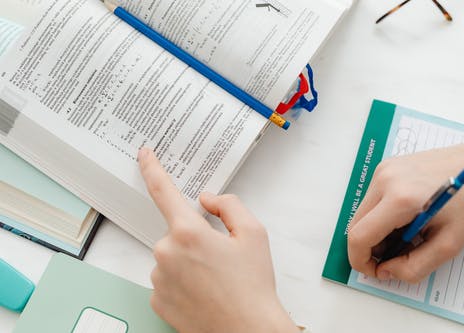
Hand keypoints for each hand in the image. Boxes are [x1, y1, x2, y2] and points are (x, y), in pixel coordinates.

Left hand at [138, 148, 298, 332]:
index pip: (163, 191)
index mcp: (188, 232)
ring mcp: (159, 278)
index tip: (144, 155)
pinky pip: (166, 278)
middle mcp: (166, 253)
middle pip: (176, 231)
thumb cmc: (252, 287)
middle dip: (195, 237)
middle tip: (221, 258)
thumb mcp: (254, 233)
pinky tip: (203, 291)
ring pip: (171, 256)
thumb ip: (228, 205)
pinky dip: (182, 280)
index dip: (152, 168)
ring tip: (215, 279)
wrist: (247, 331)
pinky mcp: (157, 300)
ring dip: (188, 261)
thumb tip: (207, 200)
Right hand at [348, 135, 463, 283]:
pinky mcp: (385, 166)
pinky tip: (404, 217)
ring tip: (404, 234)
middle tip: (393, 256)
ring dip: (375, 231)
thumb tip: (387, 270)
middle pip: (355, 225)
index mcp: (400, 199)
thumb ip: (414, 267)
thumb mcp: (448, 245)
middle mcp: (385, 180)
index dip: (361, 261)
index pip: (359, 237)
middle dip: (369, 248)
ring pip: (361, 213)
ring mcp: (383, 170)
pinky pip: (370, 199)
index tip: (375, 270)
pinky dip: (380, 215)